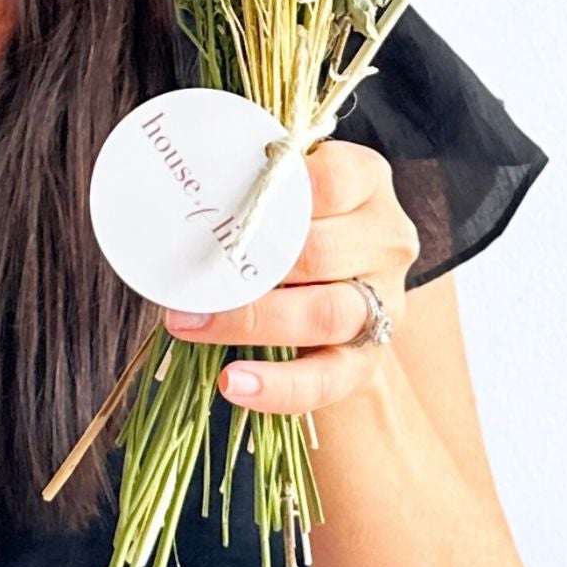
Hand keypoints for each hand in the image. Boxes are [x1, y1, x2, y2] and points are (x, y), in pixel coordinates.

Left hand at [162, 138, 418, 414]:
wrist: (342, 284)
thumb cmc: (296, 220)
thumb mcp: (288, 187)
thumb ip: (255, 182)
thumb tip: (181, 190)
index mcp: (366, 181)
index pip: (333, 179)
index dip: (280, 191)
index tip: (225, 199)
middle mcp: (385, 240)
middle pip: (321, 251)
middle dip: (249, 265)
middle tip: (187, 274)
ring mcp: (383, 302)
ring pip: (324, 314)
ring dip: (250, 321)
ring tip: (189, 324)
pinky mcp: (367, 360)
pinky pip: (326, 379)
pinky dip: (278, 387)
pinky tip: (233, 385)